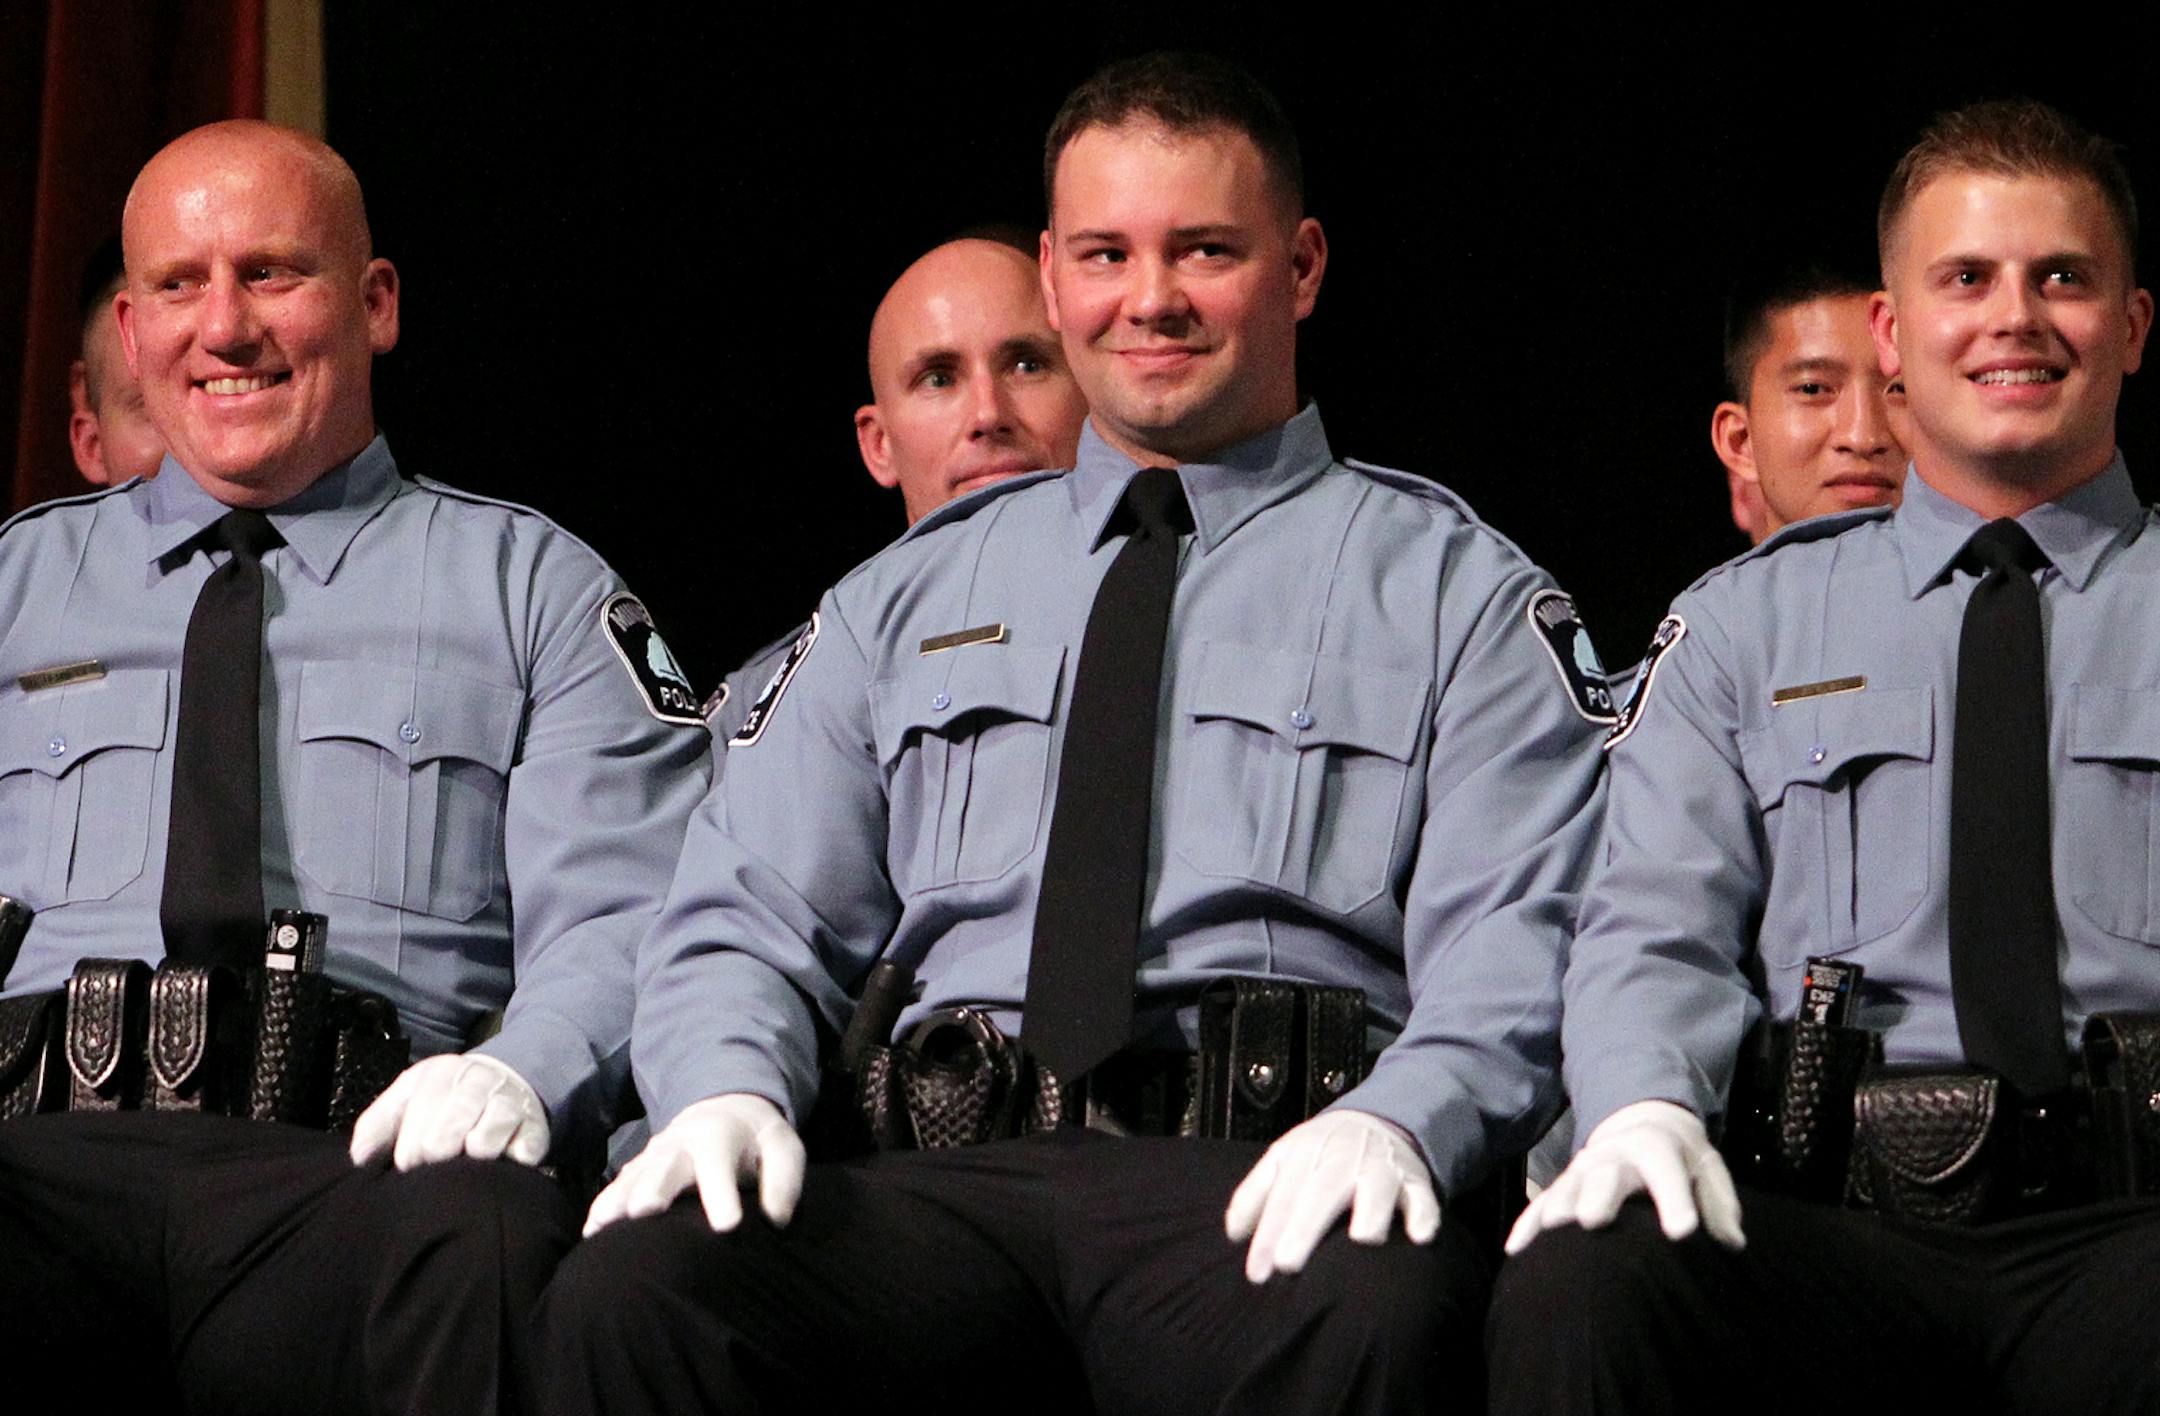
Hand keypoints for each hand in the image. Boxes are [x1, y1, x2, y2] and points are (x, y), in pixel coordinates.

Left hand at [349, 1052, 550, 1169]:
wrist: (506, 1078)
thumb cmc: (446, 1098)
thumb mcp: (409, 1096)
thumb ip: (378, 1123)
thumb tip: (360, 1159)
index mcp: (439, 1073)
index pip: (418, 1115)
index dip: (409, 1150)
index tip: (408, 1166)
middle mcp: (477, 1082)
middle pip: (447, 1133)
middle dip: (435, 1158)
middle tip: (434, 1171)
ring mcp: (510, 1103)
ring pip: (484, 1143)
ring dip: (471, 1159)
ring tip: (467, 1163)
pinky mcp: (536, 1127)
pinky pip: (524, 1153)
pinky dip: (511, 1163)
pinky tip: (502, 1164)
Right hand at [582, 1093, 804, 1237]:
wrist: (725, 1110)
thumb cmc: (757, 1139)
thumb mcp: (783, 1148)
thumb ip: (784, 1180)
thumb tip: (776, 1220)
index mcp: (719, 1136)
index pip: (719, 1165)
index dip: (722, 1194)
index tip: (727, 1226)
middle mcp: (681, 1144)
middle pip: (665, 1166)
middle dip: (653, 1188)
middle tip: (644, 1211)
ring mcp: (655, 1155)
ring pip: (633, 1177)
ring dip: (618, 1200)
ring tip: (602, 1228)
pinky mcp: (639, 1169)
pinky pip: (618, 1186)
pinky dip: (603, 1207)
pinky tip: (591, 1232)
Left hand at [1223, 1109, 1439, 1282]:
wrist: (1376, 1119)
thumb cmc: (1321, 1154)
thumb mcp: (1283, 1160)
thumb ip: (1255, 1194)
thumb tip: (1234, 1235)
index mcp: (1305, 1154)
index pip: (1282, 1197)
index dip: (1267, 1234)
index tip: (1257, 1274)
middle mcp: (1343, 1159)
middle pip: (1321, 1194)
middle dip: (1304, 1228)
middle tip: (1287, 1265)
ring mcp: (1381, 1169)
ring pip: (1376, 1190)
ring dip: (1371, 1212)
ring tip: (1362, 1240)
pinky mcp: (1415, 1182)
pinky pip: (1423, 1198)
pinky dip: (1424, 1215)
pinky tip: (1419, 1236)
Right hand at [1505, 1099, 1743, 1254]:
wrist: (1643, 1125)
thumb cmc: (1682, 1159)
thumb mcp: (1709, 1171)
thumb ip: (1720, 1205)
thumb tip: (1732, 1242)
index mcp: (1657, 1148)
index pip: (1667, 1171)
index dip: (1675, 1200)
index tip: (1682, 1232)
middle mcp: (1615, 1155)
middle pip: (1607, 1174)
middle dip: (1599, 1195)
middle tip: (1594, 1220)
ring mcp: (1584, 1169)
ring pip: (1569, 1187)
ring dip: (1558, 1208)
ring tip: (1553, 1232)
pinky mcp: (1563, 1185)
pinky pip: (1541, 1204)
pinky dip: (1527, 1225)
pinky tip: (1516, 1250)